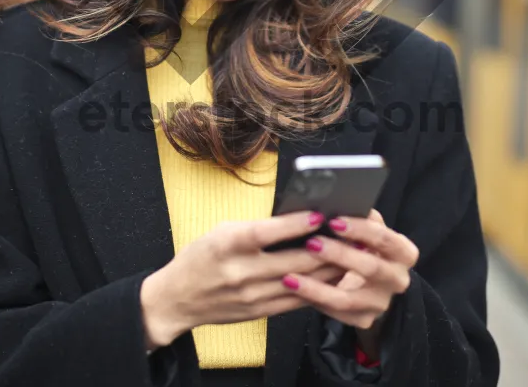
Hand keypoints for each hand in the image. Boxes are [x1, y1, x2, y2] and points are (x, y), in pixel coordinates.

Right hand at [140, 211, 346, 349]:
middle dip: (325, 249)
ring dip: (328, 270)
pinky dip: (317, 288)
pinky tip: (333, 277)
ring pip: (300, 283)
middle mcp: (241, 272)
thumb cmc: (201, 257)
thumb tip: (299, 220)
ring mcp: (251, 296)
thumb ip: (257, 228)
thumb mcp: (222, 232)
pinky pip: (295, 301)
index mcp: (228, 244)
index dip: (296, 224)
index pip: (267, 232)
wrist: (178, 298)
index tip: (320, 214)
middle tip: (349, 235)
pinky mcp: (259, 312)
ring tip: (349, 255)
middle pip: (292, 262)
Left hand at [279, 209, 418, 355]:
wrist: (373, 284)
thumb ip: (360, 220)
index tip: (334, 221)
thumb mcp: (368, 232)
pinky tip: (294, 289)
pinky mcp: (365, 320)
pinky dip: (313, 301)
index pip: (387, 240)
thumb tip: (337, 202)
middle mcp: (398, 280)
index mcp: (404, 253)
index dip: (361, 230)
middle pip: (370, 268)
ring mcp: (381, 304)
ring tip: (290, 275)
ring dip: (317, 287)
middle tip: (311, 243)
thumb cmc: (366, 247)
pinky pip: (336, 314)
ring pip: (348, 299)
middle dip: (339, 255)